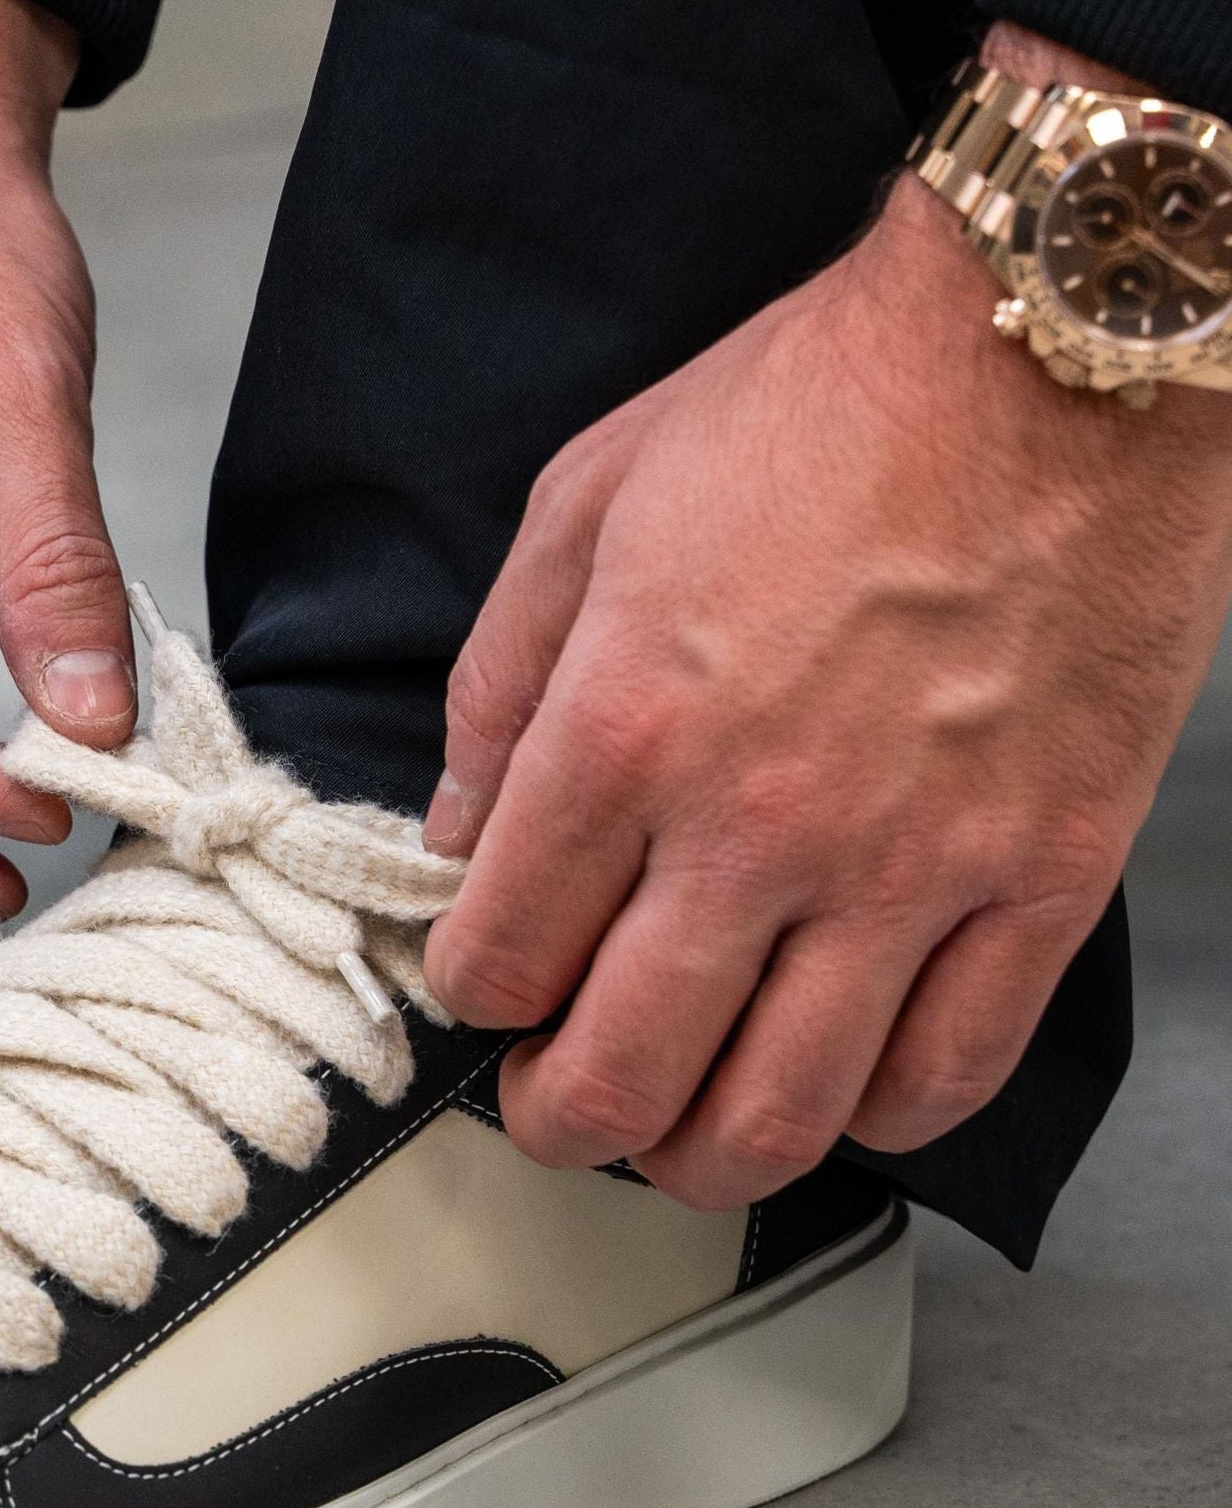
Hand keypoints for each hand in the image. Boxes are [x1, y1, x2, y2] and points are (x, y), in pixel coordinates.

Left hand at [423, 33, 1231, 1203]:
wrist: (1047, 352)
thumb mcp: (589, 502)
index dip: (471, 994)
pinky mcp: (1043, 880)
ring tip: (682, 1124)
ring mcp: (911, 870)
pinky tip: (839, 1083)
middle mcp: (758, 827)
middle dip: (561, 1118)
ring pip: (776, 1120)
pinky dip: (876, 1116)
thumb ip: (502, 684)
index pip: (499, 958)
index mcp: (624, 729)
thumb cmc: (825, 404)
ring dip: (702, 1155)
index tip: (487, 980)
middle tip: (558, 1098)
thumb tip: (459, 828)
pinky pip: (947, 1073)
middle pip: (619, 1080)